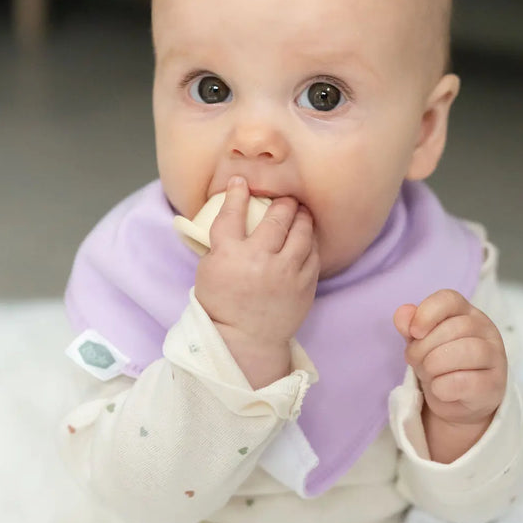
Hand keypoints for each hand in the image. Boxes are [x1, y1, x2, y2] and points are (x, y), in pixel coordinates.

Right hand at [195, 176, 318, 387]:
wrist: (244, 340)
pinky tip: (307, 236)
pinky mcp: (304, 285)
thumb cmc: (222, 303)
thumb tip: (233, 209)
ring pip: (301, 232)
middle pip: (276, 218)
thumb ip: (221, 241)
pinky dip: (310, 241)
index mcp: (229, 255)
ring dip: (301, 217)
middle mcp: (260, 260)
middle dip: (282, 202)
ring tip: (300, 212)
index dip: (236, 194)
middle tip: (284, 198)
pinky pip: (313, 254)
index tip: (240, 182)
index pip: (232, 214)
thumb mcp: (209, 270)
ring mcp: (286, 273)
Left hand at [394, 289, 506, 461]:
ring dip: (434, 366)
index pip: (449, 299)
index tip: (413, 333)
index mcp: (466, 313)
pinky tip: (440, 389)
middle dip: (424, 348)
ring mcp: (494, 357)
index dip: (426, 313)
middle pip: (454, 327)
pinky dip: (442, 387)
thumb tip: (403, 314)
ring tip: (429, 375)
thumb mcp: (421, 342)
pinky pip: (465, 382)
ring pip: (465, 351)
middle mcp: (485, 330)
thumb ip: (411, 325)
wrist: (457, 402)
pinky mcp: (494, 385)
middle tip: (418, 363)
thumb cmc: (440, 364)